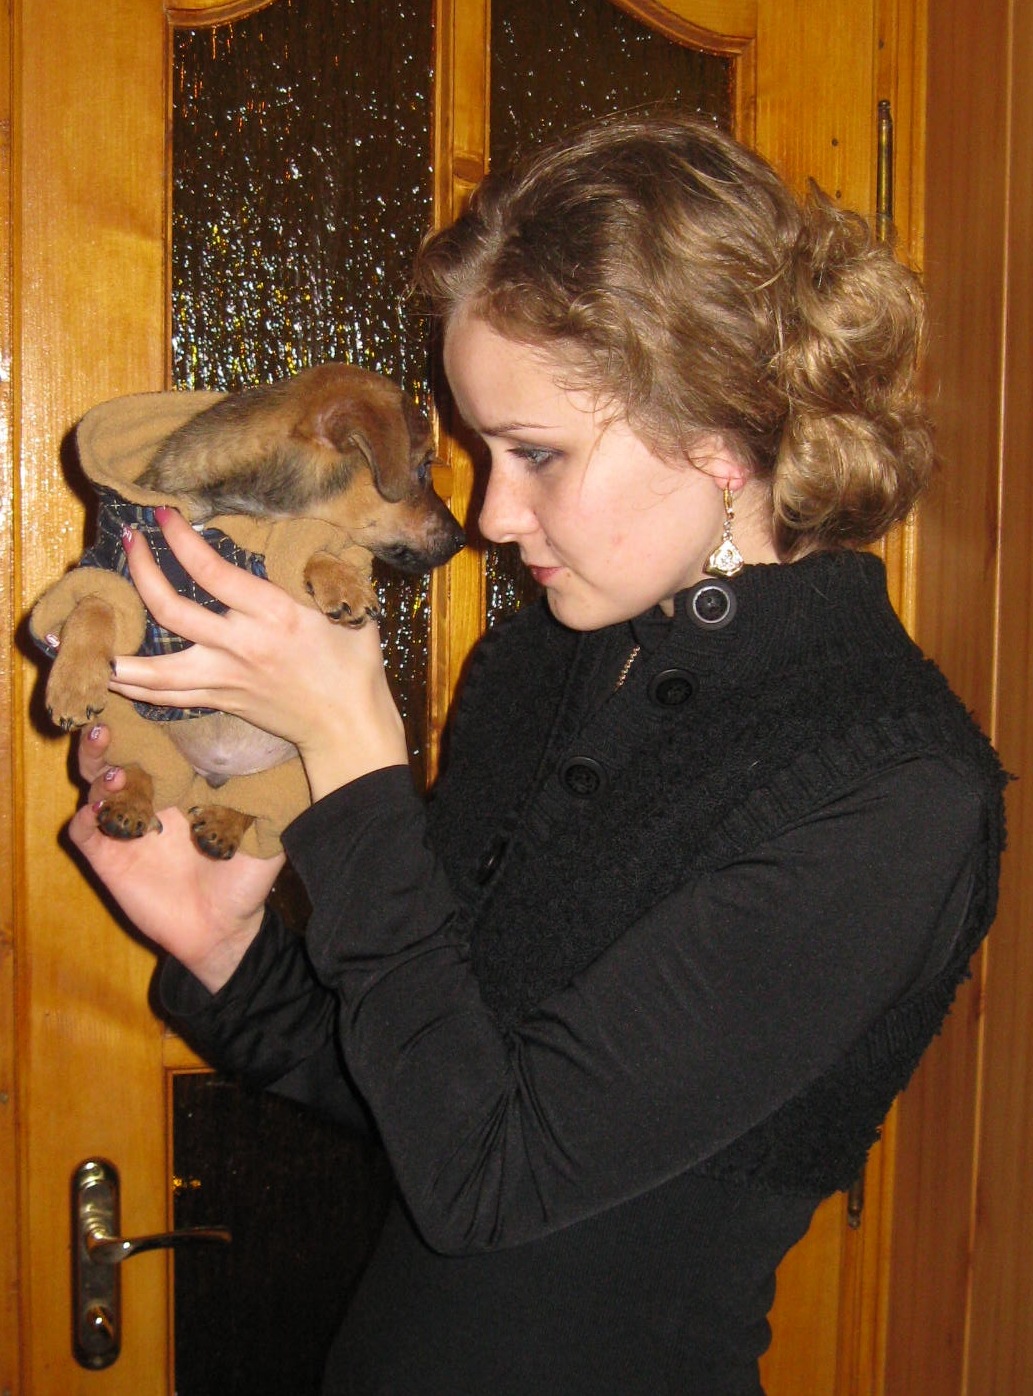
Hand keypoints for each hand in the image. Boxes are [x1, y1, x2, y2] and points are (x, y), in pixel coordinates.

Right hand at [70, 724, 280, 990]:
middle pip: (116, 751)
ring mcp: (125, 824)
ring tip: (114, 768)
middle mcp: (149, 796)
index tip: (148, 697)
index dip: (147, 718)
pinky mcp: (108, 857)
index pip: (156, 740)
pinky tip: (98, 812)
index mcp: (183, 783)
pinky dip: (85, 818)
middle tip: (109, 721)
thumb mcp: (265, 831)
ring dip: (97, 767)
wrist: (224, 929)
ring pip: (95, 783)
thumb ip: (274, 795)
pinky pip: (83, 831)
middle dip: (108, 733)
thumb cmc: (245, 876)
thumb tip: (296, 753)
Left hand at [107, 508, 408, 799]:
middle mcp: (240, 647)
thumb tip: (312, 531)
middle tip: (129, 541)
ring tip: (84, 624)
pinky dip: (130, 685)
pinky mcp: (219, 699)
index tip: (164, 514)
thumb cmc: (354, 663)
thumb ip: (325, 571)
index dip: (182, 541)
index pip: (213, 572)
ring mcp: (224, 679)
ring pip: (153, 667)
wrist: (346, 725)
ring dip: (115, 644)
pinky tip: (105, 672)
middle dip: (142, 572)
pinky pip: (163, 696)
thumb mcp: (350, 608)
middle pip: (171, 610)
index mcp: (273, 617)